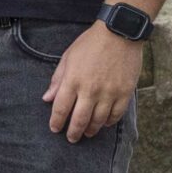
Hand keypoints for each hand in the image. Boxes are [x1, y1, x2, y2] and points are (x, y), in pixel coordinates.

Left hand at [44, 25, 140, 141]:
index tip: (54, 129)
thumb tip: (47, 98)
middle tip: (71, 138)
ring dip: (91, 129)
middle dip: (73, 132)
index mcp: (73, 81)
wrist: (119, 34)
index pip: (61, 108)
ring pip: (98, 120)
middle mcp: (90, 90)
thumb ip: (57, 80)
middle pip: (79, 119)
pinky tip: (104, 124)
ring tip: (87, 133)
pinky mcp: (125, 93)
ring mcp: (109, 93)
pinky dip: (109, 122)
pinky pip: (116, 114)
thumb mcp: (68, 58)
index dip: (56, 121)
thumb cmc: (90, 44)